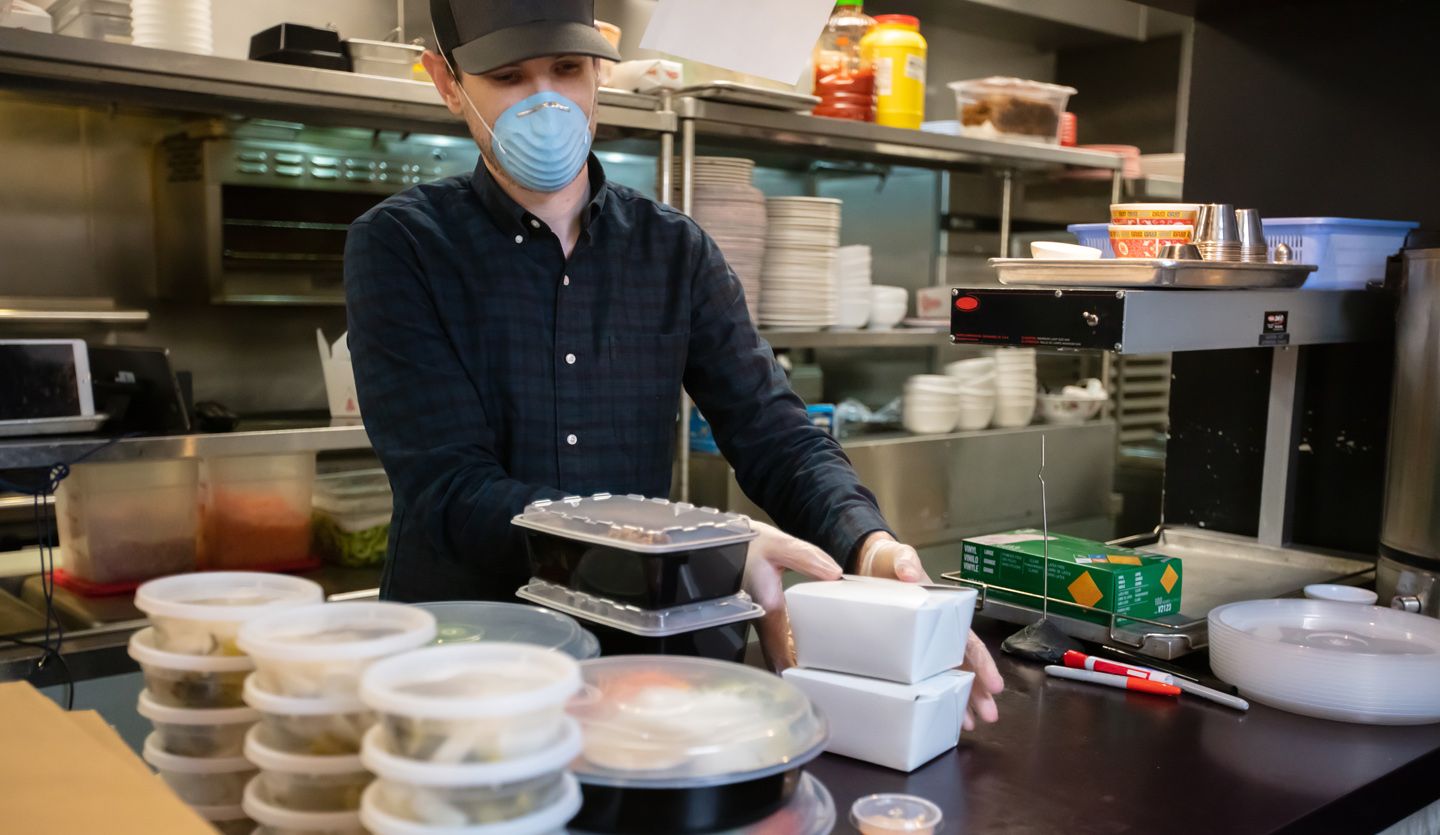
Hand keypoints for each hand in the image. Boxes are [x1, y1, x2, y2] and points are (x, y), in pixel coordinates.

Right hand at [743, 521, 842, 671]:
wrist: (722, 538)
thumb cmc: (747, 542)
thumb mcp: (779, 544)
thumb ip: (807, 558)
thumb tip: (834, 574)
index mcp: (767, 607)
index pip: (778, 651)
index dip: (792, 670)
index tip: (808, 681)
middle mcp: (759, 617)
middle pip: (776, 655)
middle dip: (794, 669)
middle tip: (819, 677)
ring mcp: (757, 616)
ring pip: (773, 647)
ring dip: (790, 657)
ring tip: (814, 665)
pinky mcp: (758, 610)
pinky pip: (773, 635)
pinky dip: (786, 644)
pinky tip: (800, 641)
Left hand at [857, 532, 1004, 729]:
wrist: (868, 563)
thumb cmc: (890, 562)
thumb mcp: (899, 558)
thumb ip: (905, 562)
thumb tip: (909, 571)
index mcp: (944, 612)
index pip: (967, 641)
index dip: (982, 664)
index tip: (994, 685)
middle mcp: (939, 631)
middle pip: (964, 664)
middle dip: (979, 691)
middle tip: (990, 716)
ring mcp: (925, 642)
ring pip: (950, 674)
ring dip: (962, 699)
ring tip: (972, 724)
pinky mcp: (907, 649)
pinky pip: (925, 674)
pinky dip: (935, 694)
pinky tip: (941, 713)